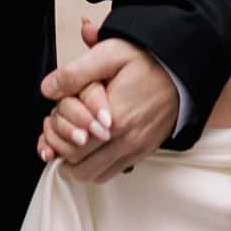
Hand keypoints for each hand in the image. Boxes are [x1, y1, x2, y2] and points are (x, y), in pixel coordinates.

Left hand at [38, 18, 178, 181]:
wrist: (181, 72)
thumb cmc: (146, 62)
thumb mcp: (110, 54)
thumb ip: (76, 72)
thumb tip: (49, 89)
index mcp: (115, 118)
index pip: (73, 148)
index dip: (58, 138)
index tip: (57, 123)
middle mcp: (127, 140)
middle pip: (80, 167)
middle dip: (65, 153)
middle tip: (63, 133)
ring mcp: (136, 150)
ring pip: (95, 175)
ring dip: (80, 163)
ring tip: (76, 141)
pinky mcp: (143, 153)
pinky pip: (112, 173)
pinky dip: (98, 166)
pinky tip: (94, 146)